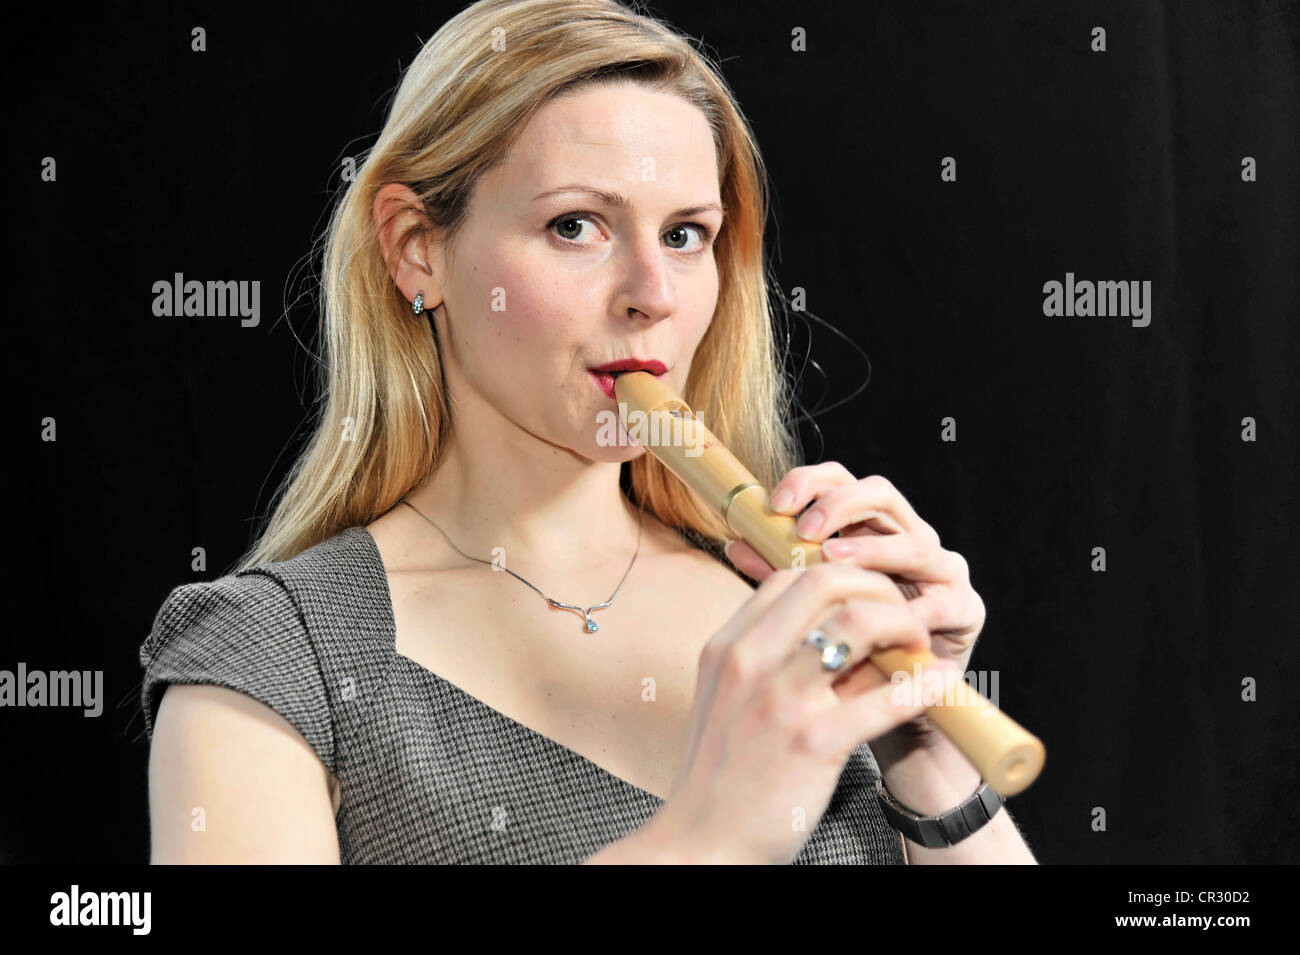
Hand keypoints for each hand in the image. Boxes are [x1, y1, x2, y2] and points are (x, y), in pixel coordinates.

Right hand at [647, 561, 940, 863]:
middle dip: (877, 586)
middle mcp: (749, 661)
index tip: (869, 598)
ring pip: (857, 624)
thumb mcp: (726, 701)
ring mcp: (780, 699)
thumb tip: (836, 637)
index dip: (841, 576)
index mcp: (727, 648)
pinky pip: (884, 698)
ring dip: (903, 624)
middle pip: (825, 582)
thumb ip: (766, 662)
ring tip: (921, 642)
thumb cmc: (721, 776)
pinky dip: (923, 684)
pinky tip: (942, 683)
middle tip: (903, 612)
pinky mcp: (812, 742)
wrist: (702, 843)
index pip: (790, 577)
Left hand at [723, 465, 985, 763]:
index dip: (810, 482)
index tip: (775, 502)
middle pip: (881, 494)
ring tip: (836, 561)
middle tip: (806, 530)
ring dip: (875, 550)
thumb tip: (735, 541)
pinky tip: (886, 616)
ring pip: (916, 543)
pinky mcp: (967, 611)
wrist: (885, 717)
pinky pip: (945, 602)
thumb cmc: (839, 657)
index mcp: (867, 530)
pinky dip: (915, 609)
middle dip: (842, 506)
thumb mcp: (804, 611)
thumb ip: (780, 574)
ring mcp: (942, 572)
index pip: (840, 481)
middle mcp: (908, 539)